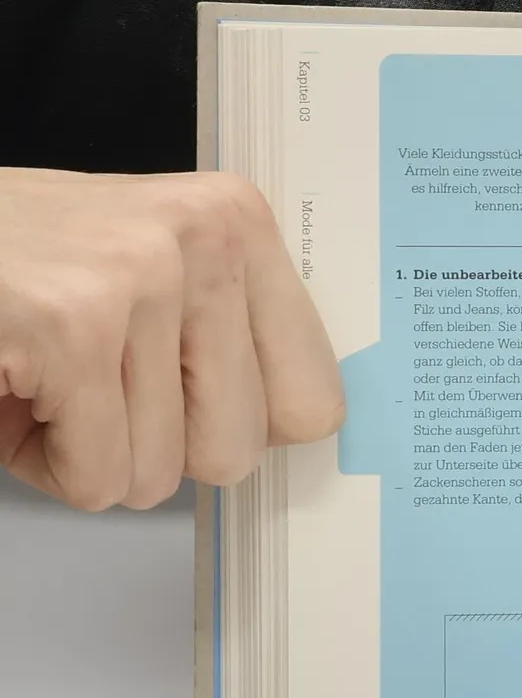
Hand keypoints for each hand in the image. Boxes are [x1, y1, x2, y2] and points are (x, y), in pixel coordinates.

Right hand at [0, 167, 345, 509]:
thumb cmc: (10, 268)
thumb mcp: (145, 281)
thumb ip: (225, 342)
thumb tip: (297, 434)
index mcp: (234, 223)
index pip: (315, 401)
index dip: (236, 428)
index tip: (184, 406)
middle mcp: (202, 239)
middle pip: (239, 449)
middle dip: (151, 446)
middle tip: (87, 385)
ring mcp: (141, 277)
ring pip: (161, 472)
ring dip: (85, 450)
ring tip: (40, 375)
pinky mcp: (73, 326)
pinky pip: (98, 475)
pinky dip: (41, 462)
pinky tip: (13, 387)